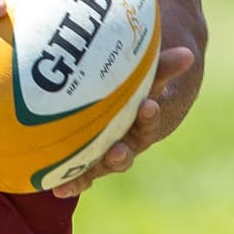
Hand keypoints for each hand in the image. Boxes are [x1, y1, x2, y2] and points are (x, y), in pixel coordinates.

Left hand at [67, 42, 203, 185]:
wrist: (124, 89)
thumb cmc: (131, 68)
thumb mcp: (139, 60)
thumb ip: (152, 56)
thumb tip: (177, 44)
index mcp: (143, 116)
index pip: (150, 116)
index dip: (150, 115)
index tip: (149, 105)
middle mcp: (128, 139)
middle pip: (127, 151)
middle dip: (121, 154)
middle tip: (116, 150)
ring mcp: (106, 151)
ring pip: (100, 166)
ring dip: (90, 173)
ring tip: (77, 180)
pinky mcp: (85, 159)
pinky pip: (78, 172)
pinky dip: (70, 182)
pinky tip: (56, 189)